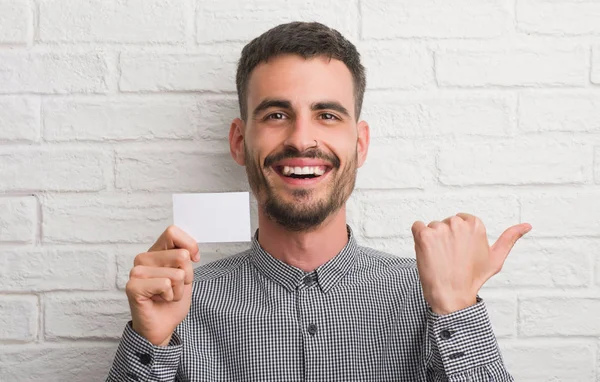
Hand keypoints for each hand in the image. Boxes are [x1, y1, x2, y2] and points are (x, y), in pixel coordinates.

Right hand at [125, 225, 198, 345]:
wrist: (162, 327)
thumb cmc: (172, 301)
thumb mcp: (185, 274)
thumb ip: (186, 257)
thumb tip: (190, 250)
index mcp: (156, 251)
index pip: (172, 232)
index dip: (189, 245)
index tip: (193, 260)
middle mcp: (143, 258)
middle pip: (181, 255)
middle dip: (186, 276)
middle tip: (173, 288)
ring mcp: (136, 272)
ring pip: (177, 273)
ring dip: (178, 290)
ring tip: (166, 296)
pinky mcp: (133, 287)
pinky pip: (166, 284)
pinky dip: (170, 296)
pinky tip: (160, 300)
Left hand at [411, 213, 530, 314]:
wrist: (451, 296)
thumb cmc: (472, 278)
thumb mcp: (496, 258)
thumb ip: (510, 238)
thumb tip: (527, 225)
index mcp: (476, 224)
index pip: (460, 221)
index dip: (458, 238)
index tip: (461, 253)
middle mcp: (458, 223)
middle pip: (444, 223)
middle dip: (445, 238)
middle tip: (450, 258)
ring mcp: (440, 229)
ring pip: (431, 227)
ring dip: (432, 240)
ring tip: (440, 259)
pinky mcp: (424, 235)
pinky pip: (416, 227)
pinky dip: (418, 239)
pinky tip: (427, 254)